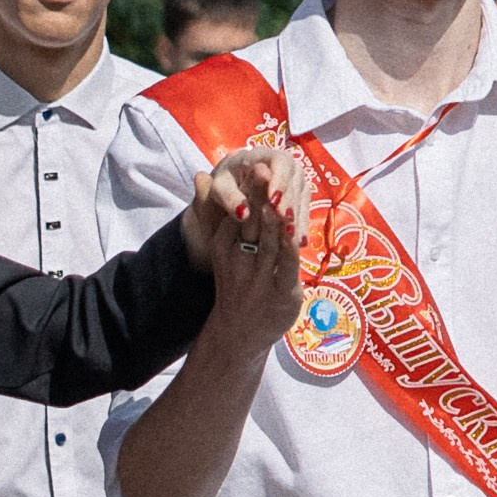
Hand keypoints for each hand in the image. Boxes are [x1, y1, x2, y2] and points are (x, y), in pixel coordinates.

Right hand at [197, 143, 310, 362]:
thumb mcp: (220, 247)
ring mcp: (260, 278)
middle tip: (266, 168)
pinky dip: (291, 245)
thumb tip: (200, 175)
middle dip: (260, 195)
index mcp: (224, 245)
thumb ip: (212, 211)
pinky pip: (287, 264)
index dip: (245, 187)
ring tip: (282, 194)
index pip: (236, 211)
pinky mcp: (281, 293)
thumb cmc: (234, 283)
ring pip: (269, 241)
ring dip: (276, 217)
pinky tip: (296, 227)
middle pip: (252, 222)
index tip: (254, 163)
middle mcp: (239, 261)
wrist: (237, 333)